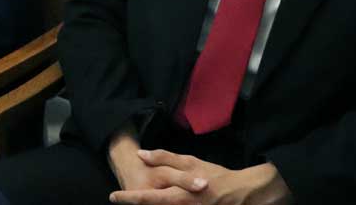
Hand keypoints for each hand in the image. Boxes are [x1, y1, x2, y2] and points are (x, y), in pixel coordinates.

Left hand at [114, 151, 290, 204]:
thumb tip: (141, 155)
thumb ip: (164, 159)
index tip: (113, 196)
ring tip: (138, 199)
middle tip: (122, 199)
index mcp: (178, 195)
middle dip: (136, 203)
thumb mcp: (190, 162)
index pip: (147, 198)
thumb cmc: (214, 175)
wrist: (242, 194)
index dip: (128, 198)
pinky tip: (160, 202)